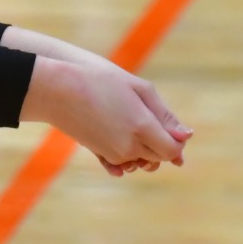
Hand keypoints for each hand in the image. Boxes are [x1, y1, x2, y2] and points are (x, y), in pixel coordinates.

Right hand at [21, 58, 191, 175]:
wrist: (56, 89)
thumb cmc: (98, 80)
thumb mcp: (138, 89)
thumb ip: (164, 114)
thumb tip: (186, 137)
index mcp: (142, 127)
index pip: (172, 149)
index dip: (176, 140)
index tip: (167, 125)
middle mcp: (130, 146)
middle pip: (159, 157)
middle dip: (161, 144)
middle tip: (148, 119)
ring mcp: (113, 153)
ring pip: (142, 160)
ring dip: (145, 148)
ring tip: (133, 124)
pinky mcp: (100, 154)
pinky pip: (123, 163)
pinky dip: (127, 155)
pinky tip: (123, 139)